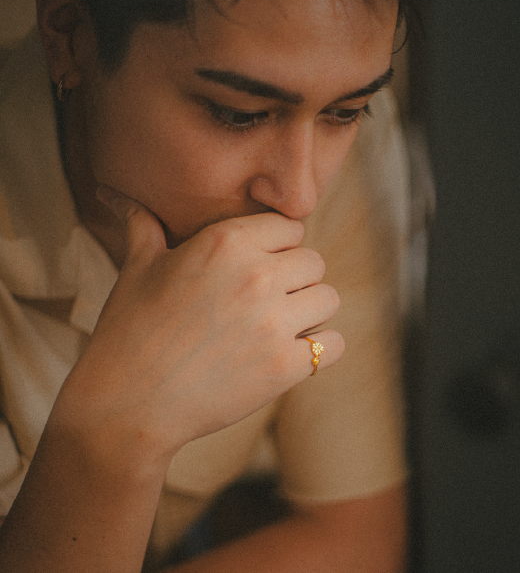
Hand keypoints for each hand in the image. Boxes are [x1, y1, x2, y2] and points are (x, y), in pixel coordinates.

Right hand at [53, 188, 343, 467]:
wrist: (127, 402)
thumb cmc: (129, 330)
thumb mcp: (136, 267)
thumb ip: (142, 224)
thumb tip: (110, 192)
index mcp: (226, 242)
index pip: (290, 228)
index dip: (279, 246)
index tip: (263, 264)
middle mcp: (257, 275)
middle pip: (314, 262)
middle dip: (296, 278)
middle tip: (269, 298)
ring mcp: (274, 323)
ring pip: (329, 299)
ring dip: (311, 311)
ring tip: (281, 324)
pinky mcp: (284, 367)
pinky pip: (333, 345)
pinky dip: (319, 349)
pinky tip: (291, 352)